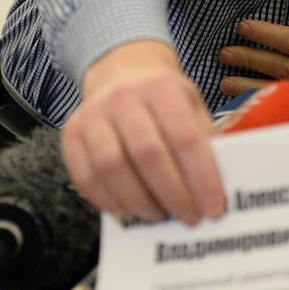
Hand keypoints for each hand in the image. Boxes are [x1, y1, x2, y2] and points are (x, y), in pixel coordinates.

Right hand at [62, 40, 224, 224]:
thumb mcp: (191, 104)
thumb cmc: (165, 98)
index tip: (213, 207)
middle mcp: (123, 97)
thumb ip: (204, 138)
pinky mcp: (70, 134)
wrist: (121, 72)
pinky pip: (85, 177)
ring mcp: (92, 115)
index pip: (185, 138)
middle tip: (190, 218)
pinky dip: (108, 201)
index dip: (201, 177)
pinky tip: (130, 212)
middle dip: (173, 194)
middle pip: (148, 154)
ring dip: (139, 201)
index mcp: (162, 87)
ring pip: (112, 168)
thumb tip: (218, 186)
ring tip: (160, 216)